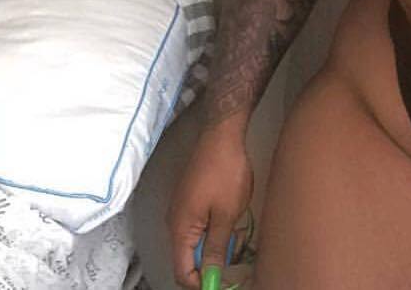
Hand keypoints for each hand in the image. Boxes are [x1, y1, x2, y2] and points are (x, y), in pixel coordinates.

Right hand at [167, 125, 254, 289]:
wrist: (222, 135)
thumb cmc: (225, 171)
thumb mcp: (226, 215)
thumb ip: (216, 248)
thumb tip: (210, 275)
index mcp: (179, 229)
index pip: (182, 272)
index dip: (201, 282)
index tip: (221, 282)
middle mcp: (174, 221)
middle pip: (188, 257)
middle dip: (211, 261)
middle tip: (235, 250)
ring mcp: (181, 209)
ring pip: (195, 240)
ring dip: (215, 242)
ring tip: (236, 229)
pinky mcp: (189, 199)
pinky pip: (198, 224)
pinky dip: (213, 227)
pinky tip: (230, 216)